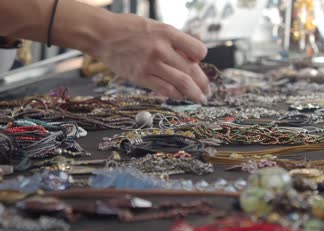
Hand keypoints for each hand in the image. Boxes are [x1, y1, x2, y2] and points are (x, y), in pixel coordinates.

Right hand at [93, 14, 208, 103]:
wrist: (101, 34)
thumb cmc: (129, 28)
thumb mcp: (155, 26)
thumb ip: (175, 40)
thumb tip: (195, 55)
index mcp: (167, 32)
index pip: (198, 50)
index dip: (200, 58)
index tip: (197, 62)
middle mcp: (161, 48)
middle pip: (192, 70)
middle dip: (203, 83)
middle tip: (207, 90)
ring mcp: (151, 64)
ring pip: (182, 83)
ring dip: (194, 94)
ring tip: (200, 98)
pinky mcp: (141, 77)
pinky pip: (165, 90)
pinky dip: (176, 95)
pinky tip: (181, 96)